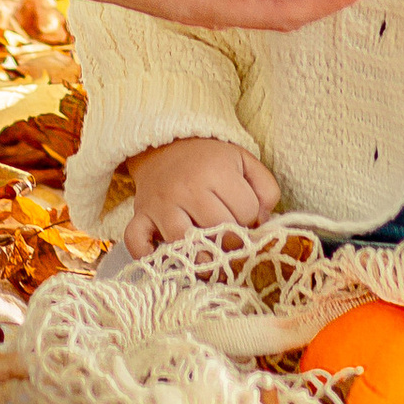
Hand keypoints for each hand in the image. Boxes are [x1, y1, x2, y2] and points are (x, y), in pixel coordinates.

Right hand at [119, 138, 281, 254]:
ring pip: (183, 244)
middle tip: (230, 236)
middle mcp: (186, 189)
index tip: (244, 215)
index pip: (246, 212)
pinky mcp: (140, 216)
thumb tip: (261, 224)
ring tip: (210, 256)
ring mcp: (160, 205)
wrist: (167, 145)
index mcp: (216, 172)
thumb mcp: (246, 163)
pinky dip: (148, 256)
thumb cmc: (211, 160)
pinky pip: (137, 243)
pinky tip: (165, 258)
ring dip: (200, 257)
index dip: (251, 218)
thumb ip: (266, 190)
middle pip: (217, 231)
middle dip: (230, 240)